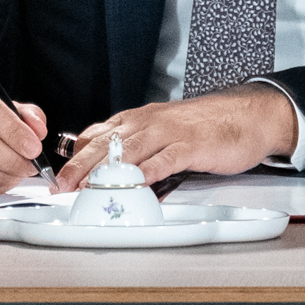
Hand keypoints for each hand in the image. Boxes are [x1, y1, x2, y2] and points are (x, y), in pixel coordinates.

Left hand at [54, 88, 296, 190]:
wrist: (245, 115)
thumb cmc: (204, 127)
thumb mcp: (162, 133)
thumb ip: (137, 150)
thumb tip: (111, 172)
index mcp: (138, 119)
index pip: (97, 134)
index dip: (76, 155)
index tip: (59, 175)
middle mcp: (148, 122)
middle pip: (106, 143)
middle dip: (80, 166)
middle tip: (62, 186)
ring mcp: (169, 133)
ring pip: (129, 151)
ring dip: (105, 171)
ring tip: (87, 189)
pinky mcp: (191, 146)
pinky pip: (165, 159)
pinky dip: (148, 172)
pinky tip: (135, 184)